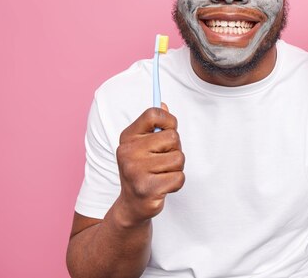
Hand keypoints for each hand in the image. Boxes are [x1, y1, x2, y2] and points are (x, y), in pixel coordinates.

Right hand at [115, 103, 184, 226]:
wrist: (132, 204)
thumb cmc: (143, 169)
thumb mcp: (144, 145)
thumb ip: (155, 126)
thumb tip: (163, 104)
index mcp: (128, 137)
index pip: (153, 114)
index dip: (169, 120)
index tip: (168, 130)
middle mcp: (128, 152)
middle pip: (173, 137)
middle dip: (175, 149)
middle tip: (162, 161)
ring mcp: (136, 171)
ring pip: (179, 158)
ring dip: (176, 168)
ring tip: (161, 174)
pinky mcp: (147, 189)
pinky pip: (179, 177)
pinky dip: (176, 183)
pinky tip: (162, 186)